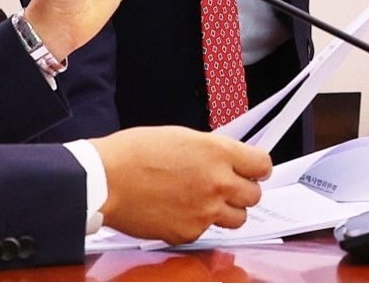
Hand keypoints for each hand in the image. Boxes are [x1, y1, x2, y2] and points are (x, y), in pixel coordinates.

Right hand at [91, 127, 270, 245]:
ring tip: (204, 201)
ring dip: (227, 210)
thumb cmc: (134, 152)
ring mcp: (205, 211)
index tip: (253, 169)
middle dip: (242, 190)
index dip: (258, 167)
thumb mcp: (180, 137)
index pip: (262, 164)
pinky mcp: (189, 233)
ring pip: (238, 218)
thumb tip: (226, 160)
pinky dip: (197, 222)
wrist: (106, 179)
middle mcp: (217, 183)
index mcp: (217, 152)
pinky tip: (178, 210)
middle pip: (254, 195)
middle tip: (227, 185)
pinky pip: (207, 231)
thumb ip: (210, 150)